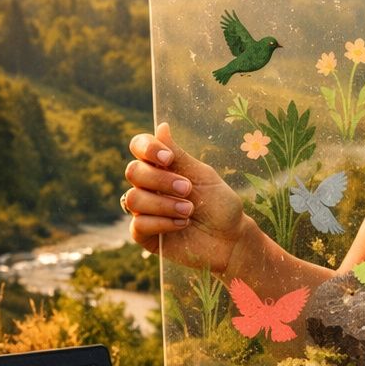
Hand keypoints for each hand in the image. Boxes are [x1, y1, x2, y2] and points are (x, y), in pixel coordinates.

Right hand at [124, 122, 248, 274]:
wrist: (231, 239)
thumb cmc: (220, 205)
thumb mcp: (203, 176)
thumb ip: (180, 155)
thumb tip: (162, 126)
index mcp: (162, 167)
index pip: (139, 147)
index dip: (147, 148)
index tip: (168, 159)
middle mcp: (149, 186)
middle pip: (133, 172)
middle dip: (161, 180)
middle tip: (188, 190)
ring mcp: (145, 210)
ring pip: (133, 199)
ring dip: (164, 204)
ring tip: (189, 211)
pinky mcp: (145, 235)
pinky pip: (138, 224)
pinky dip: (162, 222)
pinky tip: (182, 225)